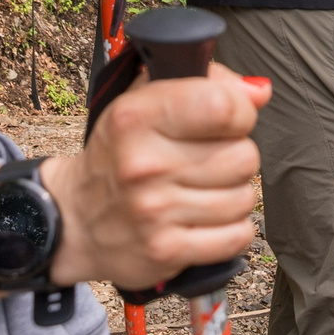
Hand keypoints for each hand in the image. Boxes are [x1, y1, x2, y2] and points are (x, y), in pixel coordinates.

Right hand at [42, 66, 269, 291]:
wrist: (74, 219)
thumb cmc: (120, 153)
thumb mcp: (144, 101)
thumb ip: (205, 83)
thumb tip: (259, 92)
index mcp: (137, 117)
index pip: (224, 106)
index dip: (241, 112)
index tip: (229, 119)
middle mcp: (144, 164)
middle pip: (244, 156)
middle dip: (236, 156)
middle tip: (207, 160)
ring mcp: (154, 211)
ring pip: (244, 197)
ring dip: (233, 194)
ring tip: (201, 191)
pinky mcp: (166, 250)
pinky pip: (237, 236)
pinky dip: (231, 229)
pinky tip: (205, 219)